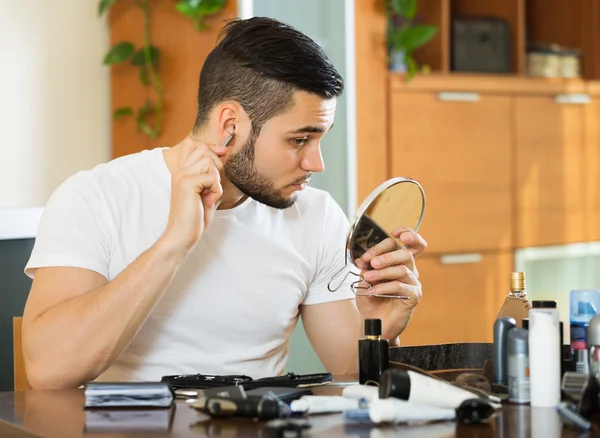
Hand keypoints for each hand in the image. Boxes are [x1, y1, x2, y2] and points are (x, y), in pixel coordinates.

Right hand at [162, 138, 226, 252]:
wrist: (182, 234)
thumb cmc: (195, 215)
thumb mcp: (205, 190)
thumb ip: (210, 173)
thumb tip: (223, 153)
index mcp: (181, 169)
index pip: (194, 144)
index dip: (210, 148)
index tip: (220, 155)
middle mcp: (179, 169)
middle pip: (203, 149)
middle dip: (216, 165)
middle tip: (212, 185)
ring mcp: (181, 175)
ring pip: (209, 162)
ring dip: (216, 180)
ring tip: (209, 194)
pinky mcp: (187, 183)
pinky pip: (212, 178)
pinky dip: (216, 191)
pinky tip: (208, 201)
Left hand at [354, 228, 427, 340]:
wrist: (373, 321)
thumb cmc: (371, 298)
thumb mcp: (365, 277)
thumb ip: (367, 265)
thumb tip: (365, 259)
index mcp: (400, 262)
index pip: (411, 243)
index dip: (408, 233)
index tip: (395, 232)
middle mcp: (410, 270)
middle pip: (406, 253)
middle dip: (386, 255)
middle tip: (371, 262)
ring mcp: (413, 283)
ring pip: (402, 269)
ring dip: (381, 272)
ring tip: (367, 277)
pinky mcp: (413, 296)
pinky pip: (400, 286)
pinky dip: (383, 287)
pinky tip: (372, 291)